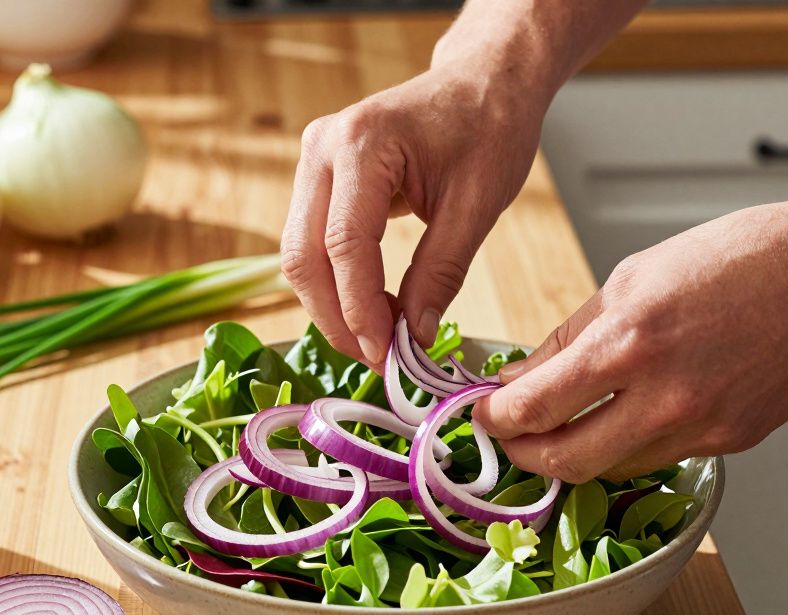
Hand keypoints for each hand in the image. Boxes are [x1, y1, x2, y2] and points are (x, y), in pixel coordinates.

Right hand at [280, 57, 548, 366]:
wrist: (483, 82)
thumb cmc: (488, 126)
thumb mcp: (478, 204)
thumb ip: (441, 272)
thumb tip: (415, 338)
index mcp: (361, 142)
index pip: (344, 244)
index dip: (359, 308)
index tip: (387, 353)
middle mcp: (321, 147)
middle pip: (304, 256)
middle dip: (337, 317)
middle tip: (378, 360)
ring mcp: (312, 160)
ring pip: (299, 256)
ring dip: (332, 307)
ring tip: (380, 339)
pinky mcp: (317, 178)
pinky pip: (311, 244)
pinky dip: (336, 284)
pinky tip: (372, 309)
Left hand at [474, 203, 787, 481]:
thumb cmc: (738, 259)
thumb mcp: (633, 278)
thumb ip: (568, 337)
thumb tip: (518, 377)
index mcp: (630, 341)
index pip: (534, 408)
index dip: (495, 418)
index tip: (483, 412)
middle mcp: (665, 396)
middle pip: (565, 461)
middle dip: (524, 453)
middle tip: (511, 435)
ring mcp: (702, 427)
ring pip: (612, 468)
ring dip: (576, 452)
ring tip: (564, 423)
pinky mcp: (730, 443)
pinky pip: (660, 457)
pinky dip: (631, 442)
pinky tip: (631, 412)